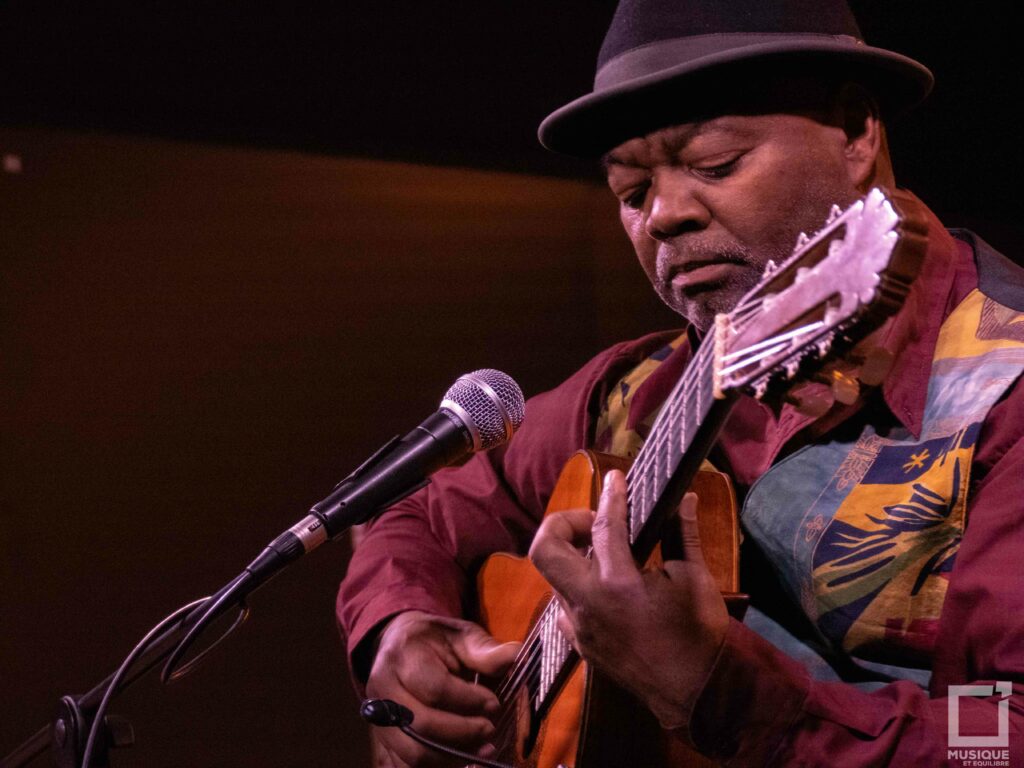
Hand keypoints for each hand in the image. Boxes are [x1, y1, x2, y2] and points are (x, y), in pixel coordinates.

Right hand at [366, 610, 520, 766]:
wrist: (398, 644)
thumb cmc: (435, 641)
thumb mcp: (462, 635)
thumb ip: (486, 651)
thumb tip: (516, 654)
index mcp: (402, 655)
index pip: (435, 688)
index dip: (469, 701)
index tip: (494, 704)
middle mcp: (382, 687)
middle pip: (420, 725)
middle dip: (462, 733)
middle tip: (490, 729)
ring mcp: (377, 716)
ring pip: (411, 753)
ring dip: (452, 757)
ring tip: (483, 749)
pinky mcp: (382, 739)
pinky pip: (404, 765)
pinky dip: (437, 767)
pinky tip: (461, 759)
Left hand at [528, 470, 727, 728]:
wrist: (696, 693)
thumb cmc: (700, 634)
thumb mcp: (695, 578)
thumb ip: (682, 533)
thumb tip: (684, 497)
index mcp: (619, 586)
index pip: (602, 527)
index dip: (610, 497)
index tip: (615, 479)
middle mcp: (588, 605)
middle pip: (544, 549)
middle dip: (562, 524)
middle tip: (593, 523)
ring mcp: (578, 627)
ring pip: (553, 577)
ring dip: (572, 556)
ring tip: (606, 553)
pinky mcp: (579, 644)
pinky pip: (565, 603)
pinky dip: (579, 586)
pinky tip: (607, 587)